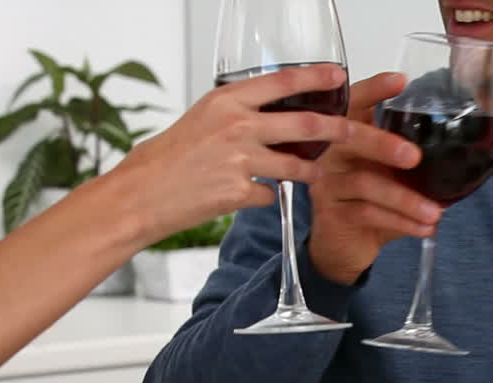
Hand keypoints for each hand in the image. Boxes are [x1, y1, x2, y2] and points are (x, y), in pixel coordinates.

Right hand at [110, 64, 353, 242]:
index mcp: (225, 102)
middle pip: (305, 124)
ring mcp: (240, 161)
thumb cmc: (165, 160)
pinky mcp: (240, 193)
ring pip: (297, 165)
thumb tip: (269, 116)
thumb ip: (237, 116)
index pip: (283, 82)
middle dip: (338, 129)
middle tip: (353, 131)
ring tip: (316, 173)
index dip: (316, 78)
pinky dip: (268, 196)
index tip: (338, 76)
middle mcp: (236, 127)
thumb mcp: (201, 120)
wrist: (139, 195)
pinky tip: (254, 195)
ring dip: (312, 171)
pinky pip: (271, 195)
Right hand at [307, 72, 445, 284]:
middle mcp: (333, 153)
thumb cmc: (374, 203)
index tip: (400, 80)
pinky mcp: (331, 212)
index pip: (356, 102)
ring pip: (365, 183)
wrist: (347, 245)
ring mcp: (327, 182)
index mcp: (351, 135)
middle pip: (352, 137)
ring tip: (435, 213)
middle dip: (384, 144)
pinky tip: (424, 228)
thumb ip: (421, 162)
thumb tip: (482, 152)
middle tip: (415, 157)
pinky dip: (400, 221)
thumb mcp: (398, 177)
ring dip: (406, 199)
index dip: (374, 89)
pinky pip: (366, 213)